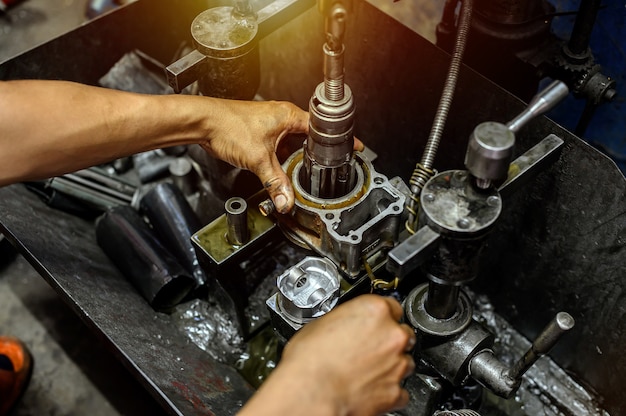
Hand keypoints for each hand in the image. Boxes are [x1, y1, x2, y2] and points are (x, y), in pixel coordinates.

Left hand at [199, 99, 363, 213]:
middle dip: (317, 154)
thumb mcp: (259, 160)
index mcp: (290, 116)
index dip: (340, 140)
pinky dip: (283, 158)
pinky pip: (281, 146)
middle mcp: (283, 117)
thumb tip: (288, 200)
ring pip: (294, 143)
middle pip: (310, 138)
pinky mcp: (261, 133)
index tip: (354, 148)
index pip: (324, 128)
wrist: (203, 123)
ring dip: (297, 157)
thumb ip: (276, 183)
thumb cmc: (228, 126)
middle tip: (327, 167)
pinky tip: (281, 169)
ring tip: (303, 170)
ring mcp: (272, 125)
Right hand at [239, 295, 415, 415]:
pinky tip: (369, 388)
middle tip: (367, 348)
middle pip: (402, 333)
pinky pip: (400, 390)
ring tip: (366, 370)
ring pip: (405, 361)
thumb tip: (345, 325)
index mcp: (375, 310)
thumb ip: (346, 320)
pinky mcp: (395, 392)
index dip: (382, 316)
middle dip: (387, 341)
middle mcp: (392, 335)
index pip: (392, 307)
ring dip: (390, 364)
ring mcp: (397, 364)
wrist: (311, 393)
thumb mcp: (322, 323)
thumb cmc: (310, 360)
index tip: (375, 323)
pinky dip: (388, 389)